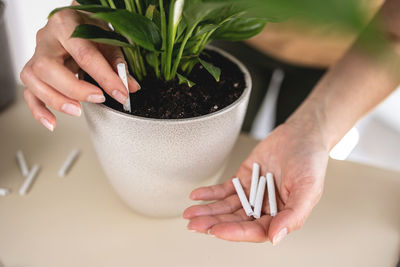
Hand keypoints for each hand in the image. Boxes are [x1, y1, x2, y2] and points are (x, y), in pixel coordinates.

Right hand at [20, 8, 139, 130]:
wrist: (77, 21)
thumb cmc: (90, 27)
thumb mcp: (108, 38)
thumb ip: (118, 63)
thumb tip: (129, 87)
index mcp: (66, 24)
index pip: (84, 54)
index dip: (105, 77)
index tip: (121, 94)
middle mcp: (46, 38)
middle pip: (47, 67)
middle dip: (74, 89)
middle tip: (98, 98)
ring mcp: (36, 54)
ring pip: (33, 80)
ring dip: (55, 100)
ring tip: (76, 110)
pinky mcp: (34, 71)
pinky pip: (29, 93)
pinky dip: (39, 110)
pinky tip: (52, 122)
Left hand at [183, 121, 328, 244]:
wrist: (302, 134)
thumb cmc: (310, 161)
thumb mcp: (308, 189)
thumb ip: (293, 215)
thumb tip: (275, 238)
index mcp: (281, 216)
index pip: (254, 230)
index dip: (235, 231)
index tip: (216, 230)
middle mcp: (264, 208)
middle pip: (235, 220)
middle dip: (214, 223)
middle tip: (195, 225)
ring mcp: (251, 194)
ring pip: (227, 207)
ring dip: (208, 210)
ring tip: (190, 214)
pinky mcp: (243, 179)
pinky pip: (224, 189)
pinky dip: (210, 193)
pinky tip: (197, 196)